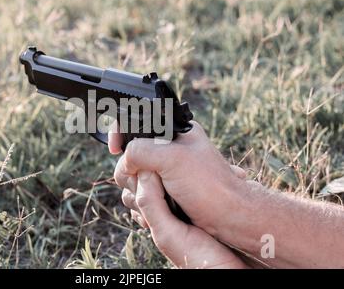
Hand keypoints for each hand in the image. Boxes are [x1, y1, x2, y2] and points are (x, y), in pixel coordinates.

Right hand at [108, 121, 248, 267]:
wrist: (229, 218)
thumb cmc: (209, 186)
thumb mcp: (172, 159)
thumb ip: (142, 151)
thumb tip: (124, 159)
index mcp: (174, 133)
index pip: (137, 125)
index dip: (121, 134)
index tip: (114, 148)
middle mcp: (168, 150)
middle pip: (130, 155)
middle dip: (130, 171)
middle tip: (142, 181)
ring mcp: (165, 171)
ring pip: (133, 176)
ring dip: (135, 190)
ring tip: (155, 197)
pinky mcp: (164, 190)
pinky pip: (140, 192)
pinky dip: (141, 201)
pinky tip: (151, 209)